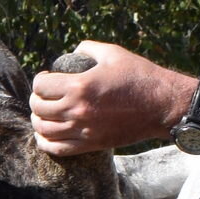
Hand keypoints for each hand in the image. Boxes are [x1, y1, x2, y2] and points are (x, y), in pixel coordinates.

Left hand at [29, 42, 196, 156]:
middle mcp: (77, 110)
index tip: (46, 77)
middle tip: (44, 94)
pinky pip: (58, 149)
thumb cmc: (139, 76)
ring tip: (44, 113)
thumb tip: (73, 51)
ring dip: (39, 120)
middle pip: (39, 108)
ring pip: (44, 130)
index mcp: (80, 86)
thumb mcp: (113, 53)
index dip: (40, 80)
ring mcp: (83, 130)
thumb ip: (87, 49)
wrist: (162, 105)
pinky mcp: (92, 144)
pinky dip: (46, 143)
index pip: (41, 86)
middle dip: (37, 99)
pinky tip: (47, 134)